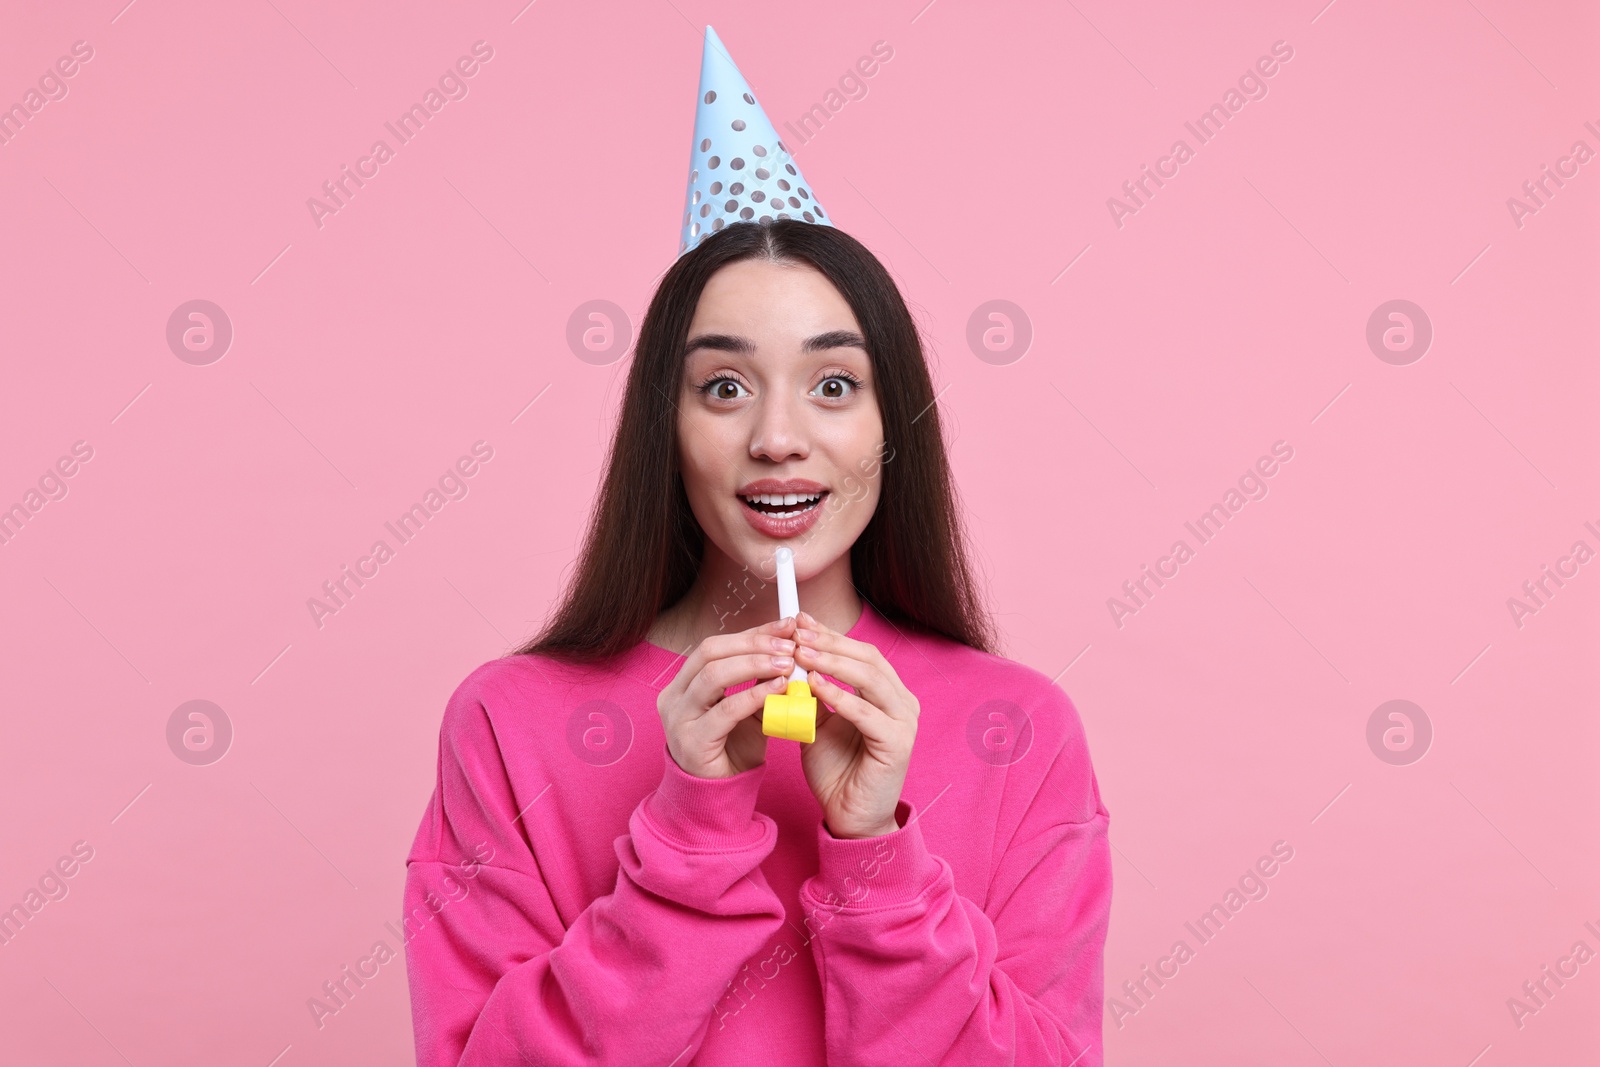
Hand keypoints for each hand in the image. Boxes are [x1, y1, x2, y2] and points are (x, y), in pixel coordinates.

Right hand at [657, 615, 798, 778]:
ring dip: (754, 663)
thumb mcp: (747, 708)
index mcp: (683, 683)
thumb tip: (786, 648)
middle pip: (710, 652)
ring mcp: (678, 718)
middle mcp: (674, 696)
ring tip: (786, 662)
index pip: (715, 645)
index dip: (751, 632)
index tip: (786, 625)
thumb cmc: (731, 748)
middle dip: (753, 643)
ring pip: (713, 675)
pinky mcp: (692, 741)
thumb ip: (758, 681)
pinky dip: (755, 695)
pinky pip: (726, 710)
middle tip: (788, 643)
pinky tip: (778, 688)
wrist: (718, 795)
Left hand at [793, 610, 918, 837]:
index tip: (798, 621)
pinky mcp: (897, 744)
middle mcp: (902, 702)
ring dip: (834, 663)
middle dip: (831, 643)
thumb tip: (791, 656)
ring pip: (871, 679)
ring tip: (802, 654)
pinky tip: (815, 685)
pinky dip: (840, 696)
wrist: (849, 817)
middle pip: (868, 659)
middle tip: (797, 633)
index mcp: (887, 693)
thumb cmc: (836, 769)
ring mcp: (904, 723)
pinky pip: (867, 713)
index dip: (830, 634)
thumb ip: (812, 691)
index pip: (860, 652)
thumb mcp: (818, 721)